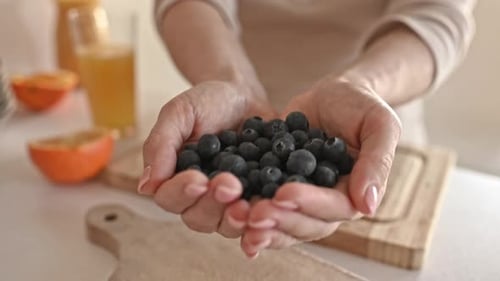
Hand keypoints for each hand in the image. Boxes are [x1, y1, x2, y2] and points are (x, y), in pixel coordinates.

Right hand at [140, 81, 276, 237]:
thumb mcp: (179, 113)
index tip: (198, 179)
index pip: (170, 198)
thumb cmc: (206, 102)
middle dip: (213, 204)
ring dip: (236, 218)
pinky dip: (261, 220)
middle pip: (199, 217)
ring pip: (226, 224)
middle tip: (230, 185)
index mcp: (175, 179)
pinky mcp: (255, 200)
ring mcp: (228, 203)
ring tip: (247, 204)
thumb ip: (161, 144)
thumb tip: (146, 185)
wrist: (243, 96)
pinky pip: (256, 218)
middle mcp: (200, 197)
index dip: (183, 192)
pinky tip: (270, 212)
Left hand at [240, 77, 401, 256]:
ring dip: (261, 225)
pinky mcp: (278, 188)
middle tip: (254, 213)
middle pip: (305, 224)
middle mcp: (326, 203)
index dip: (309, 204)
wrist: (333, 94)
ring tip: (238, 219)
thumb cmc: (361, 106)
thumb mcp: (379, 124)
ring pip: (282, 223)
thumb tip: (368, 205)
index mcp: (353, 192)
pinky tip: (230, 215)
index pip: (334, 208)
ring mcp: (300, 199)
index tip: (284, 194)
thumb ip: (377, 162)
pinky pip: (264, 205)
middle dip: (280, 220)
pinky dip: (248, 214)